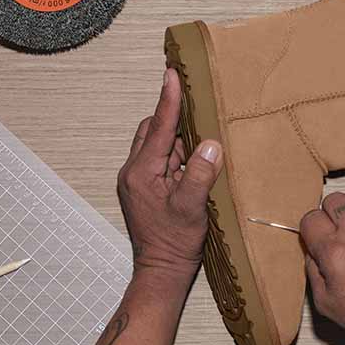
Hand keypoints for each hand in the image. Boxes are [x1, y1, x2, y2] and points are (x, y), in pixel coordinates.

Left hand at [118, 69, 222, 287]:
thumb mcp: (192, 209)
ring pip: (158, 144)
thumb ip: (199, 174)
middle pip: (154, 130)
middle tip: (199, 105)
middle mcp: (134, 172)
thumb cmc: (175, 243)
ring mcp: (138, 180)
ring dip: (179, 139)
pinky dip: (177, 153)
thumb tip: (210, 144)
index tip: (172, 73)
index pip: (158, 127)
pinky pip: (161, 158)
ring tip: (203, 137)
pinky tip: (196, 158)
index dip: (169, 99)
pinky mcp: (145, 188)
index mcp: (140, 172)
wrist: (161, 272)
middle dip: (175, 118)